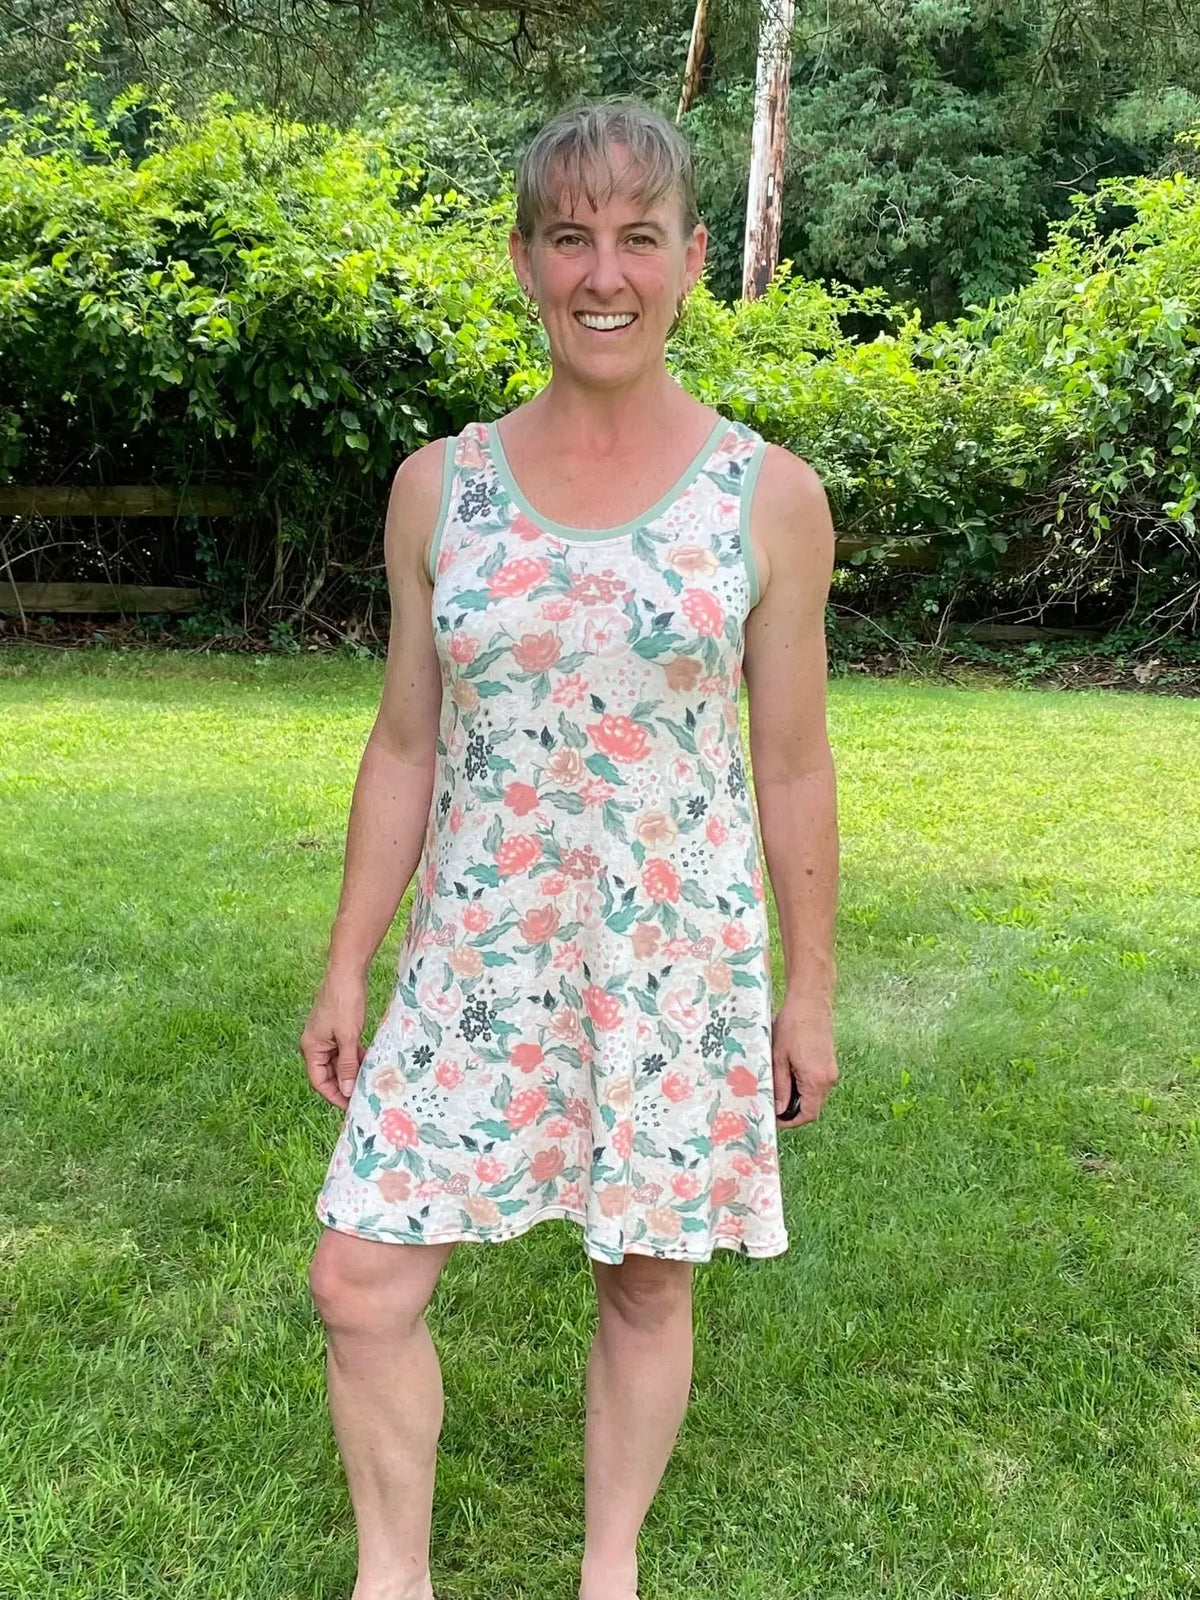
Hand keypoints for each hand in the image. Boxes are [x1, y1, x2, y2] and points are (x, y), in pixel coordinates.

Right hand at [300, 972, 367, 1110]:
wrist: (347, 972)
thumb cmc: (345, 1002)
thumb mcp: (348, 1036)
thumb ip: (347, 1064)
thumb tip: (346, 1090)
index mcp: (311, 1048)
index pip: (319, 1081)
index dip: (334, 1096)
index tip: (351, 1106)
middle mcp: (314, 1045)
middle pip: (328, 1074)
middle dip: (344, 1085)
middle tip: (362, 1096)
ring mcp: (325, 1037)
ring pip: (337, 1063)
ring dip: (351, 1072)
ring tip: (368, 1082)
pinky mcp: (335, 1030)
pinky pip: (343, 1051)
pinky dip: (354, 1058)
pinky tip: (368, 1062)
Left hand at [772, 996, 837, 1128]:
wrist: (810, 1001)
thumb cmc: (792, 1025)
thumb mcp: (779, 1058)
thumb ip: (781, 1086)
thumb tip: (779, 1109)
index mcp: (816, 1080)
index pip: (808, 1114)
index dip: (791, 1121)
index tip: (776, 1119)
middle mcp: (828, 1078)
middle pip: (812, 1106)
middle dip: (793, 1109)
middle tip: (772, 1103)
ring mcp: (831, 1069)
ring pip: (814, 1094)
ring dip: (798, 1095)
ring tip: (777, 1085)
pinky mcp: (829, 1061)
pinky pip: (817, 1082)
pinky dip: (804, 1083)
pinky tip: (788, 1072)